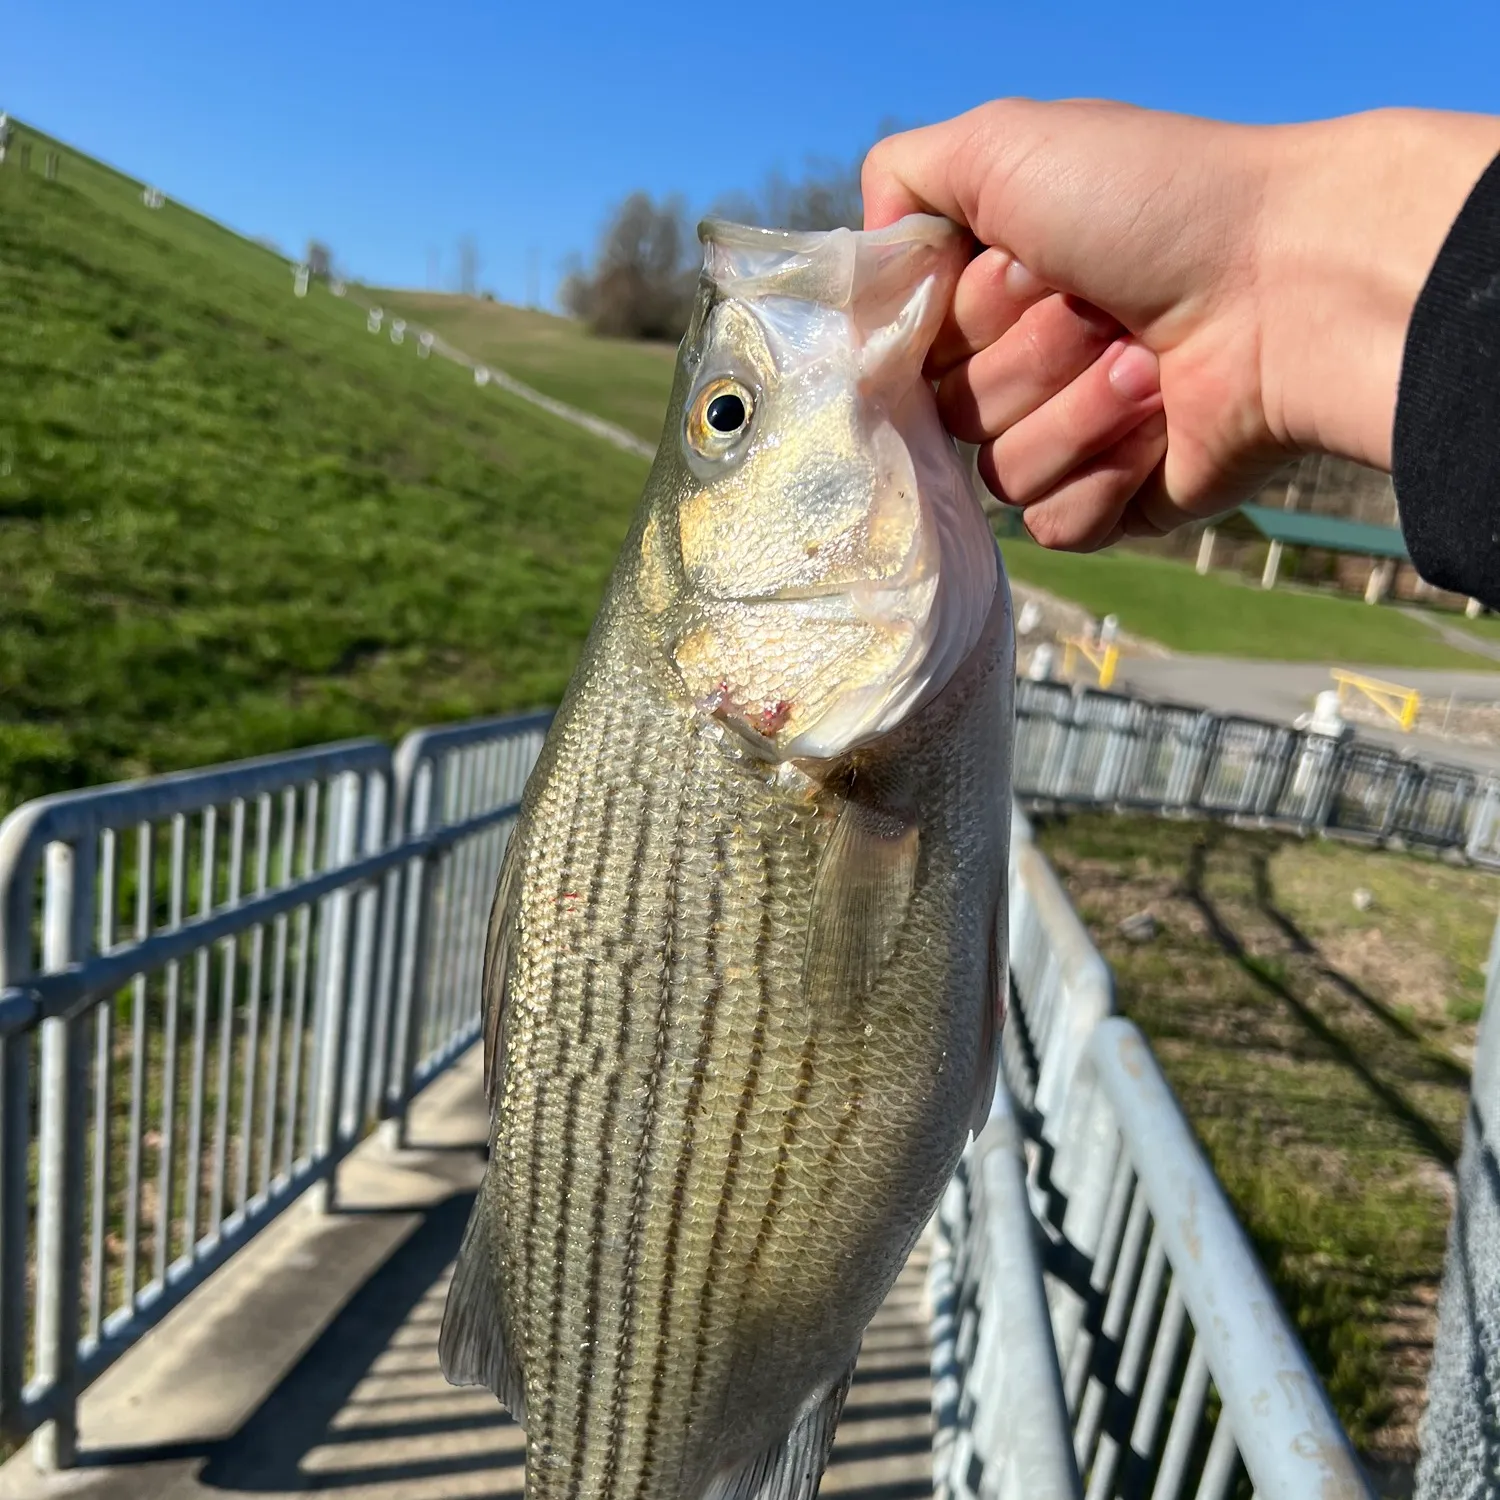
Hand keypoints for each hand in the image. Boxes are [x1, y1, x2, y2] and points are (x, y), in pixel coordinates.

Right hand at [863, 101, 1499, 549]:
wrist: (1286, 284)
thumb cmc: (1152, 203)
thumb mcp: (1001, 143)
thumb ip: (900, 177)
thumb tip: (867, 251)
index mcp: (992, 295)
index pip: (907, 349)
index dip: (953, 319)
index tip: (1017, 271)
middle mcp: (1024, 367)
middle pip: (949, 415)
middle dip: (1024, 357)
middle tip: (1100, 307)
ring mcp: (1070, 440)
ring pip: (999, 475)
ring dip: (1076, 412)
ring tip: (1148, 362)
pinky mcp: (1114, 504)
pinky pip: (1052, 525)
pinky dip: (1103, 478)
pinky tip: (1158, 429)